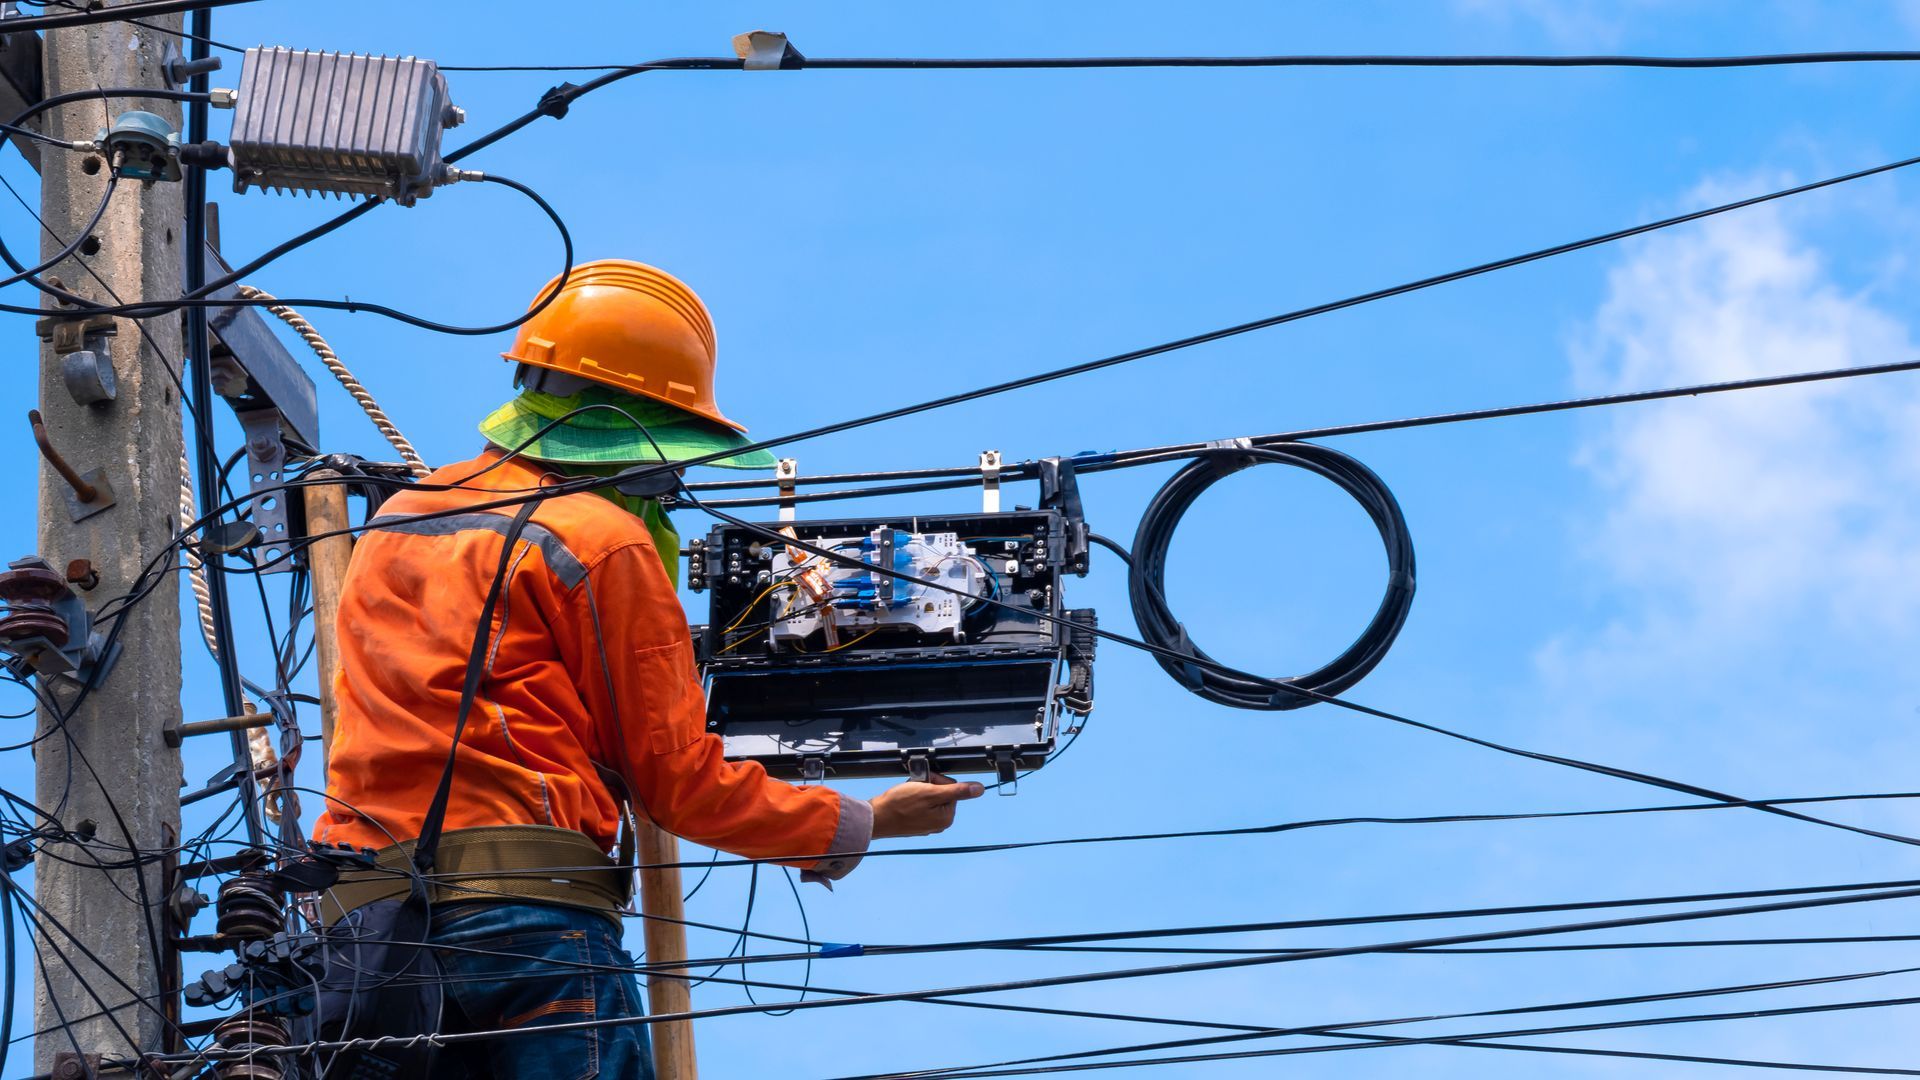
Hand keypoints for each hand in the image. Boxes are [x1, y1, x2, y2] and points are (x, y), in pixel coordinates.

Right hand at [871, 773, 985, 837]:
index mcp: (947, 817)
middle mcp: (939, 823)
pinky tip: (903, 801)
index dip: (936, 781)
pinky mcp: (915, 824)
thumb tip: (979, 789)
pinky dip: (912, 799)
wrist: (876, 818)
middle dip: (928, 786)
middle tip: (914, 788)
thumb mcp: (930, 793)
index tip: (923, 783)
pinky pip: (919, 806)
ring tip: (907, 794)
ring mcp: (927, 825)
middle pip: (941, 793)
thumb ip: (956, 791)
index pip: (951, 787)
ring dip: (919, 791)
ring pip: (929, 798)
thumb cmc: (900, 804)